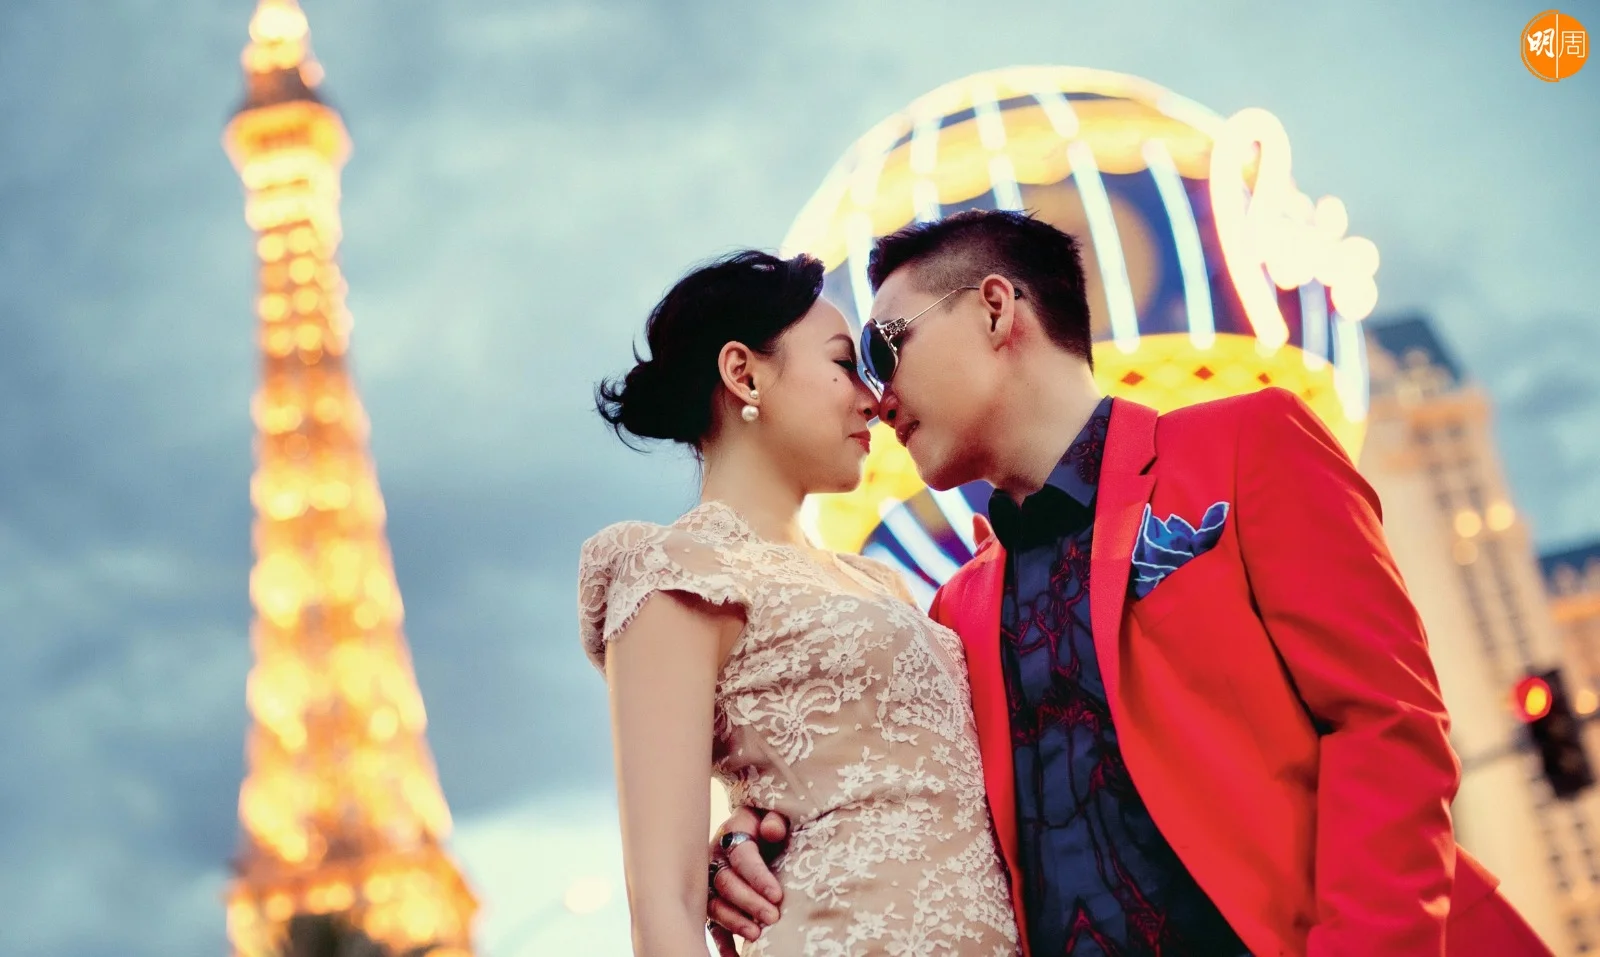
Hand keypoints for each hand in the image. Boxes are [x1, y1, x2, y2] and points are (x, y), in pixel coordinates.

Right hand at [706, 806, 789, 943]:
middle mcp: (716, 860)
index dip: (758, 876)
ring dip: (734, 921)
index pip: (742, 857)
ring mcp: (711, 884)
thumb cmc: (768, 825)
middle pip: (726, 883)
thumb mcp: (774, 816)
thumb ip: (775, 820)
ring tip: (756, 935)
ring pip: (715, 905)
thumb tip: (773, 830)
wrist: (756, 830)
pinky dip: (722, 942)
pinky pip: (713, 924)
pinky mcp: (713, 904)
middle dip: (749, 902)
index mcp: (732, 837)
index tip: (777, 895)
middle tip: (772, 917)